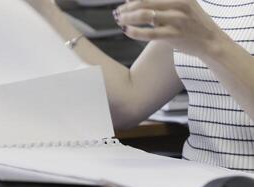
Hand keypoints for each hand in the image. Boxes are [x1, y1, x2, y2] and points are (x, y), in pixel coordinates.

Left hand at [114, 0, 229, 56]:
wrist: (211, 40)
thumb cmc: (192, 22)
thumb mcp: (180, 5)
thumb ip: (158, 2)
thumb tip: (131, 0)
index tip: (124, 3)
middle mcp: (179, 3)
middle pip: (144, 2)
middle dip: (127, 7)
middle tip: (117, 12)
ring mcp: (177, 20)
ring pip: (145, 16)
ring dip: (128, 17)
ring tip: (119, 20)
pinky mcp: (174, 35)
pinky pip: (149, 33)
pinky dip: (134, 31)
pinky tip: (126, 31)